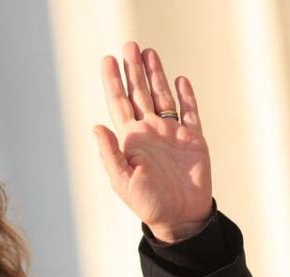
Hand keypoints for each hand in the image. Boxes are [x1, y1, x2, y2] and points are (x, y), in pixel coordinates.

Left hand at [95, 41, 212, 242]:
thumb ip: (110, 153)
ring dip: (156, 75)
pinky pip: (189, 112)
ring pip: (163, 96)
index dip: (113, 82)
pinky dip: (185, 96)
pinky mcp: (193, 139)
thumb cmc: (147, 203)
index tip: (107, 60)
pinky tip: (179, 79)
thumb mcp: (122, 180)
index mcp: (131, 139)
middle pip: (140, 93)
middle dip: (133, 70)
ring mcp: (172, 133)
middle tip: (129, 46)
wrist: (179, 217)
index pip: (119, 104)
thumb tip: (96, 126)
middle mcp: (150, 131)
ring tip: (149, 52)